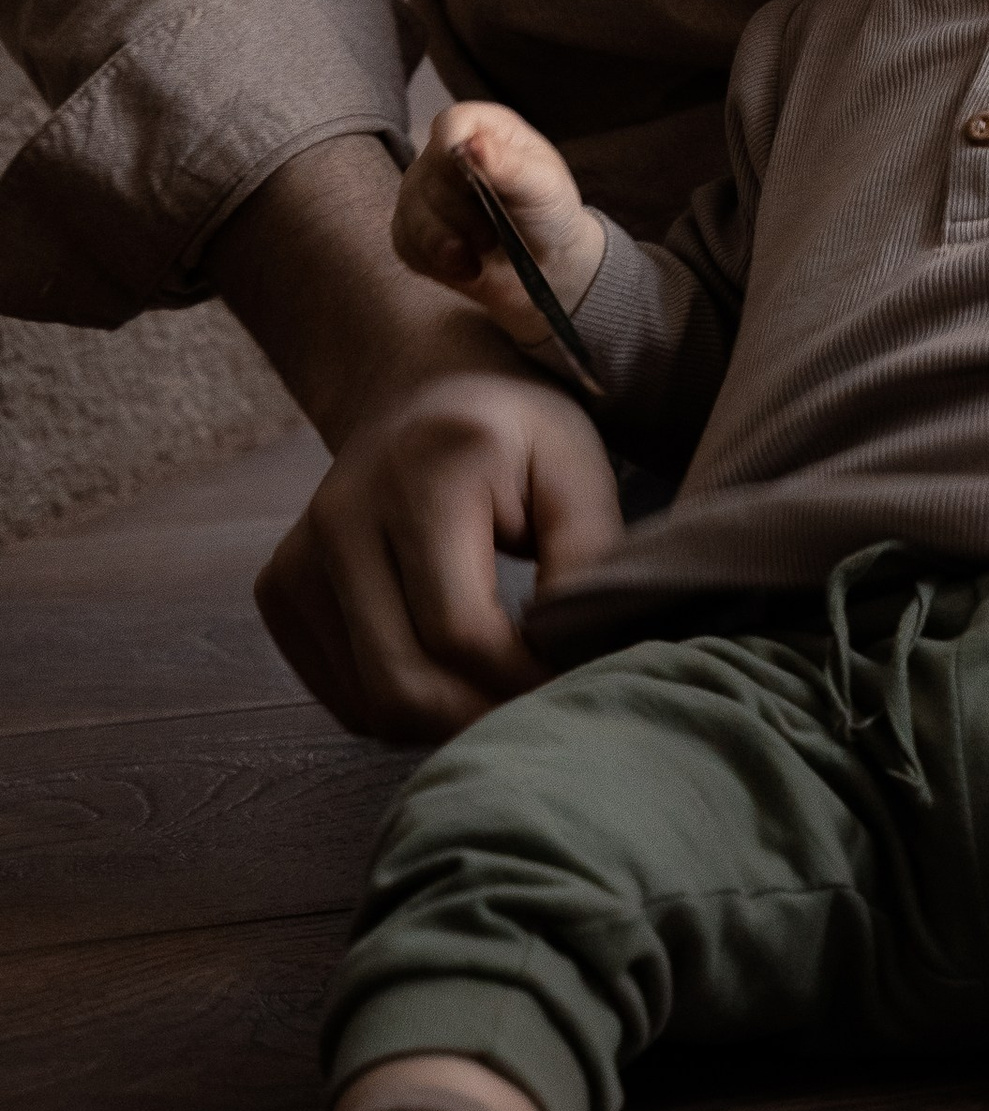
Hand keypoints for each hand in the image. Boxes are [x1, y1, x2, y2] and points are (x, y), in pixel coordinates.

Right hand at [205, 133, 623, 744]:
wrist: (418, 387)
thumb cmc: (515, 432)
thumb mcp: (577, 467)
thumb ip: (589, 558)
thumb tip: (578, 659)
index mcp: (426, 472)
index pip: (463, 632)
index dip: (525, 683)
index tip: (577, 687)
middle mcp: (343, 515)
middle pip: (403, 684)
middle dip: (483, 720)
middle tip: (541, 710)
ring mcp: (298, 557)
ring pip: (371, 704)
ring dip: (446, 723)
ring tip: (503, 690)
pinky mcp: (278, 592)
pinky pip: (344, 696)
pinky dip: (405, 708)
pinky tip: (451, 674)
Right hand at [393, 98, 607, 339]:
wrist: (544, 266)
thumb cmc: (549, 214)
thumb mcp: (544, 187)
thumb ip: (511, 165)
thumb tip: (474, 144)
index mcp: (483, 129)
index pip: (450, 123)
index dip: (455, 150)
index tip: (475, 181)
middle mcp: (445, 154)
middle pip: (429, 174)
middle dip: (465, 213)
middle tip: (497, 230)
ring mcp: (422, 192)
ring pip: (413, 214)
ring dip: (452, 242)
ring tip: (484, 249)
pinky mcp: (410, 230)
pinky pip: (406, 244)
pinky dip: (438, 262)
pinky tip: (467, 264)